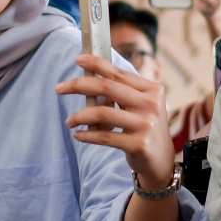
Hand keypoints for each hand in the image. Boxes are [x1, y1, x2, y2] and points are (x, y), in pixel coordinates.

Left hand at [57, 55, 174, 189]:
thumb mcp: (141, 106)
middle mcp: (151, 104)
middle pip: (108, 88)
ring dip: (79, 116)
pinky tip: (78, 135)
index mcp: (152, 90)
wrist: (161, 161)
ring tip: (69, 121)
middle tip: (59, 88)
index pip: (119, 73)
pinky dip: (87, 135)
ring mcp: (145, 125)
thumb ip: (123, 92)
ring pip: (102, 113)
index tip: (78, 59)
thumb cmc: (145, 128)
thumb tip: (91, 77)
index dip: (97, 64)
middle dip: (79, 85)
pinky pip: (104, 136)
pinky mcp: (138, 144)